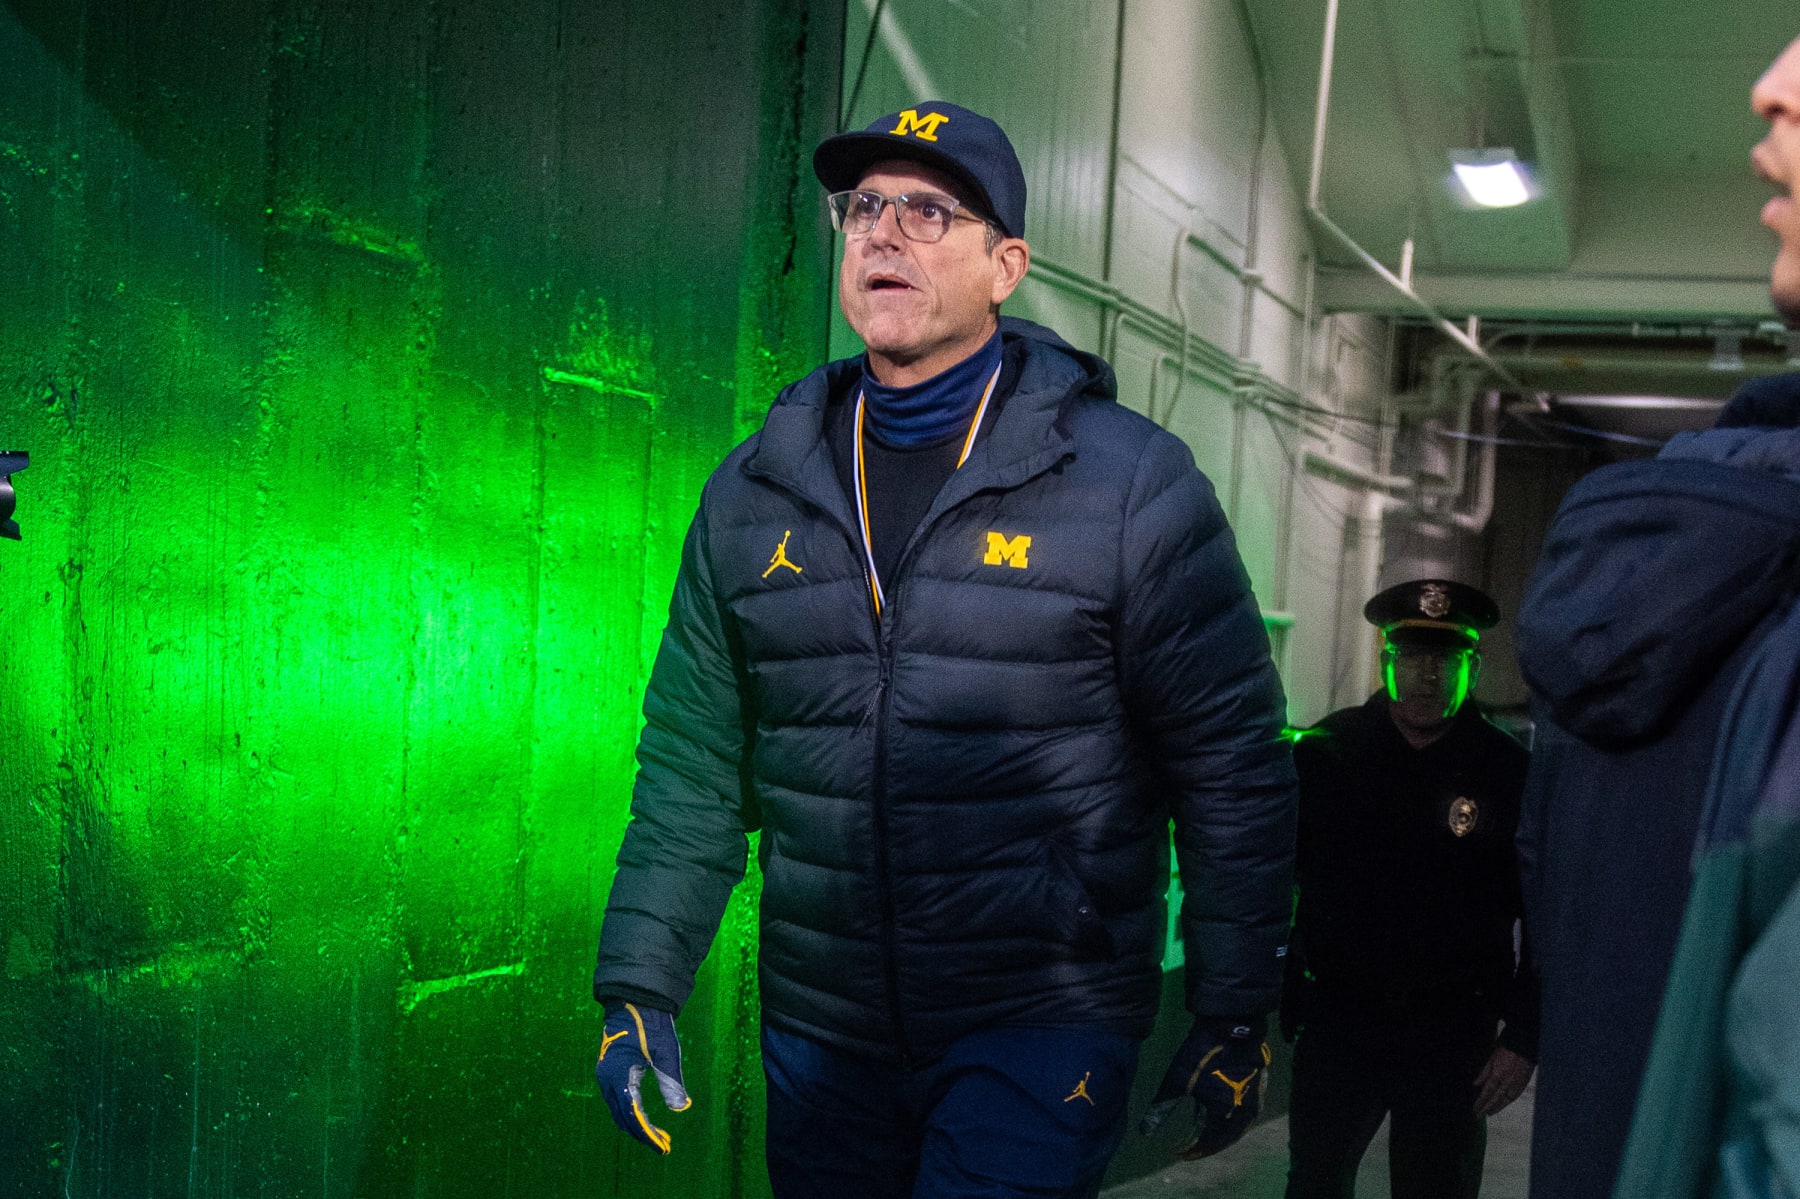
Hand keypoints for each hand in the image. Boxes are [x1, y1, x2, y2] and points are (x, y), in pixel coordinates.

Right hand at [595, 1004, 690, 1152]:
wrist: (635, 1000)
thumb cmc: (651, 1023)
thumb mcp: (665, 1050)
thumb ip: (671, 1080)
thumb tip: (681, 1107)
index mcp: (618, 1074)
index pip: (633, 1113)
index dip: (648, 1133)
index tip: (663, 1146)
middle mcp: (607, 1078)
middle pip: (623, 1117)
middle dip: (643, 1133)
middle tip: (664, 1145)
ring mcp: (605, 1076)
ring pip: (619, 1111)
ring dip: (637, 1125)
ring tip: (658, 1136)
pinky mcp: (609, 1072)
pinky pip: (618, 1100)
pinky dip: (631, 1113)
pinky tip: (645, 1119)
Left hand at [1139, 1016, 1272, 1159]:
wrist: (1230, 1026)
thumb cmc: (1201, 1054)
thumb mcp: (1177, 1081)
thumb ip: (1162, 1108)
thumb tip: (1144, 1132)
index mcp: (1224, 1115)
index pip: (1209, 1143)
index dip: (1194, 1151)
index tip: (1180, 1154)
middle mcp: (1244, 1114)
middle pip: (1226, 1138)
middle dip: (1209, 1145)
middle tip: (1193, 1149)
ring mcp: (1255, 1100)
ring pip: (1238, 1127)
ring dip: (1222, 1134)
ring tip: (1205, 1135)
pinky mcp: (1259, 1088)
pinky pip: (1246, 1114)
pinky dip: (1232, 1120)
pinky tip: (1222, 1115)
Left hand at [1471, 1045, 1533, 1115]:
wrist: (1524, 1047)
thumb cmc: (1506, 1051)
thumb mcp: (1491, 1059)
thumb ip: (1483, 1073)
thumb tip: (1476, 1084)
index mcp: (1497, 1075)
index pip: (1487, 1092)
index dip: (1480, 1102)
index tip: (1475, 1109)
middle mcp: (1507, 1082)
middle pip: (1495, 1099)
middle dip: (1486, 1108)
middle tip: (1479, 1115)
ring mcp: (1516, 1084)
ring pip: (1505, 1101)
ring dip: (1497, 1108)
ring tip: (1489, 1113)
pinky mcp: (1523, 1085)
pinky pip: (1514, 1097)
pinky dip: (1507, 1103)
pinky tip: (1502, 1105)